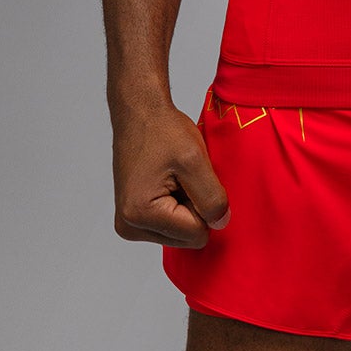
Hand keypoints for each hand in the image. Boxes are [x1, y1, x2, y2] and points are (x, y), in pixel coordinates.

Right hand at [111, 101, 230, 248]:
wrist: (140, 113)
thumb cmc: (162, 130)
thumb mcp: (195, 160)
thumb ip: (212, 197)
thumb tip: (221, 223)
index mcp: (140, 215)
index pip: (196, 235)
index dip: (205, 205)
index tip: (193, 177)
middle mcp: (129, 226)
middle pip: (186, 237)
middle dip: (194, 207)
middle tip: (184, 176)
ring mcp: (129, 224)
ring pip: (180, 232)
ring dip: (186, 204)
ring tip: (175, 176)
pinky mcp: (133, 218)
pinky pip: (170, 224)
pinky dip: (177, 203)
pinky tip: (169, 180)